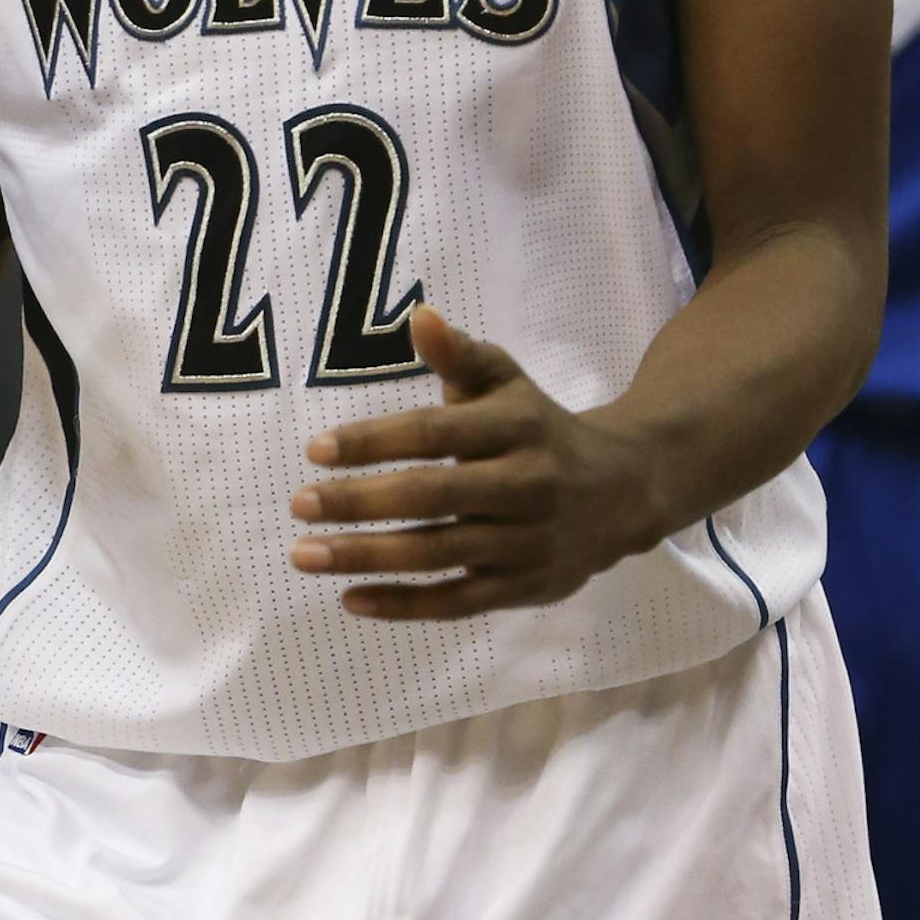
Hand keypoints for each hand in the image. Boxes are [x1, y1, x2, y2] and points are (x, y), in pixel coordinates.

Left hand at [288, 305, 658, 618]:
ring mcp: (526, 541)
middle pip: (431, 497)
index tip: (314, 450)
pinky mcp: (525, 587)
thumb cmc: (539, 428)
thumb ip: (459, 354)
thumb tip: (418, 315)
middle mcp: (525, 484)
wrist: (622, 491)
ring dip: (366, 557)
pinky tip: (350, 599)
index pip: (434, 433)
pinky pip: (456, 602)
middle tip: (298, 503)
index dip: (374, 441)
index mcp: (516, 425)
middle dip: (359, 502)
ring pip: (437, 554)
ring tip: (305, 552)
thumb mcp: (506, 383)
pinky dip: (402, 604)